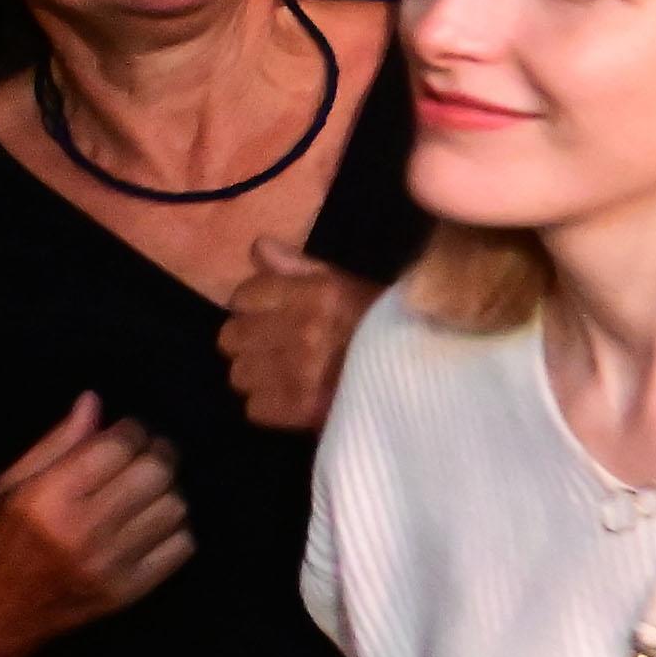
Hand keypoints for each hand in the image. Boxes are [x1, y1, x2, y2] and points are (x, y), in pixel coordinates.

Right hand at [0, 395, 190, 656]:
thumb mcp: (11, 486)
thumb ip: (57, 444)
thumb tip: (94, 401)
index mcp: (49, 498)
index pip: (119, 446)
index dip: (132, 431)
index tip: (129, 432)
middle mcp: (84, 530)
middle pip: (157, 473)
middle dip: (159, 453)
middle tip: (149, 455)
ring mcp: (111, 564)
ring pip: (176, 507)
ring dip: (169, 491)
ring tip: (148, 491)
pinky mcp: (130, 591)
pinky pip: (183, 545)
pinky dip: (176, 528)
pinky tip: (152, 525)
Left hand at [220, 239, 377, 432]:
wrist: (423, 380)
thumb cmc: (385, 327)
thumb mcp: (347, 287)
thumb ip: (300, 268)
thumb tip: (258, 246)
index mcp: (316, 294)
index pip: (243, 296)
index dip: (254, 306)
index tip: (273, 315)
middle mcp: (302, 329)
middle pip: (231, 337)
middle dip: (252, 342)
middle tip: (278, 347)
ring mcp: (298, 371)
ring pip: (240, 373)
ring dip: (260, 375)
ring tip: (286, 374)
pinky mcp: (298, 409)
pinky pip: (254, 407)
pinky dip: (271, 405)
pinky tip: (293, 398)